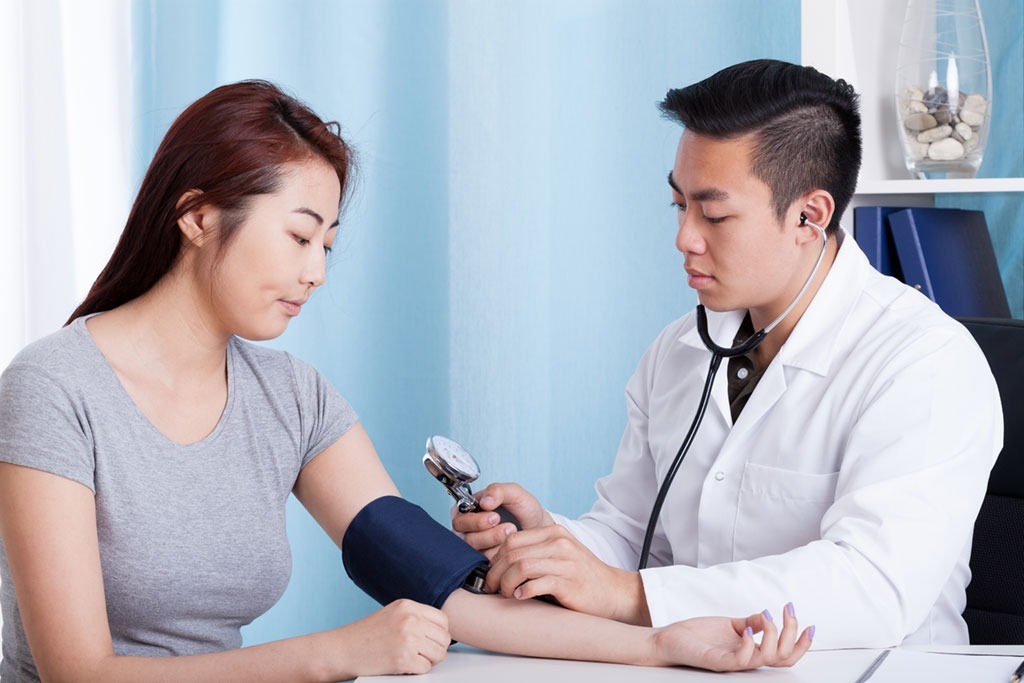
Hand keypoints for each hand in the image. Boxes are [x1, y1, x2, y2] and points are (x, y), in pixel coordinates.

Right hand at [333, 599, 450, 675]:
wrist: (341, 650)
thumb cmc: (363, 635)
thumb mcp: (391, 614)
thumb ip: (414, 617)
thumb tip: (439, 629)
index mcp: (408, 606)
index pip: (443, 619)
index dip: (439, 634)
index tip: (431, 640)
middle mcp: (410, 619)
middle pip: (444, 638)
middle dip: (435, 649)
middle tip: (421, 654)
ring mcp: (408, 638)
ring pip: (439, 654)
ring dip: (428, 660)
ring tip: (411, 659)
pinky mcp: (404, 658)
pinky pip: (426, 668)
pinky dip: (416, 671)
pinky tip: (402, 665)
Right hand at [451, 482, 550, 557]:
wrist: (537, 527)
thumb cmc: (523, 509)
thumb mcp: (514, 493)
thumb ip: (497, 491)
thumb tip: (484, 502)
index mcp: (467, 510)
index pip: (459, 519)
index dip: (476, 521)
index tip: (495, 517)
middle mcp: (467, 530)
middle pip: (466, 538)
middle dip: (488, 534)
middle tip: (508, 527)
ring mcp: (474, 547)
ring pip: (475, 552)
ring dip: (496, 543)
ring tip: (512, 532)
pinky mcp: (483, 560)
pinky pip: (485, 562)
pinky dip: (499, 555)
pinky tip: (510, 546)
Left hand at [485, 524, 648, 623]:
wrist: (614, 592)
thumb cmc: (583, 576)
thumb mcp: (561, 554)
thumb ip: (537, 551)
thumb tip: (501, 561)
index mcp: (554, 532)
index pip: (512, 539)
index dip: (496, 557)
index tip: (492, 573)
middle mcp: (559, 543)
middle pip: (513, 552)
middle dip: (496, 572)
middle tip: (492, 587)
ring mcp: (565, 561)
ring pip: (521, 566)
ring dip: (506, 583)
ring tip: (506, 593)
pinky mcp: (569, 582)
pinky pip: (536, 583)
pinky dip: (523, 592)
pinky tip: (521, 597)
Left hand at [650, 603, 813, 670]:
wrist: (669, 639)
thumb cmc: (698, 634)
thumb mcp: (731, 623)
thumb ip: (752, 622)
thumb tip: (768, 616)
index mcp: (752, 652)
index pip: (786, 655)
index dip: (802, 643)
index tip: (809, 623)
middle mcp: (747, 660)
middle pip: (784, 658)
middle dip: (793, 634)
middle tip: (788, 611)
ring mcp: (734, 663)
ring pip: (767, 659)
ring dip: (774, 635)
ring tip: (766, 616)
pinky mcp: (718, 662)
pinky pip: (741, 660)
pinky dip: (749, 643)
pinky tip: (746, 628)